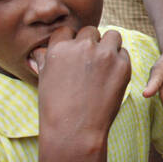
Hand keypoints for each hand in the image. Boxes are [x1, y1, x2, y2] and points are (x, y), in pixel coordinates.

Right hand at [33, 26, 131, 141]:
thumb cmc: (55, 108)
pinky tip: (112, 77)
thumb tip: (38, 52)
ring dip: (109, 46)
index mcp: (59, 48)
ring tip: (105, 64)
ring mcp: (104, 55)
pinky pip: (124, 54)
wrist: (75, 130)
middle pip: (91, 32)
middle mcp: (82, 47)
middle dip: (91, 44)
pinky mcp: (122, 65)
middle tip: (90, 64)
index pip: (67, 31)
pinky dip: (120, 62)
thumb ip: (44, 61)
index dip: (71, 42)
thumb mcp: (44, 80)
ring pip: (112, 36)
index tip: (74, 56)